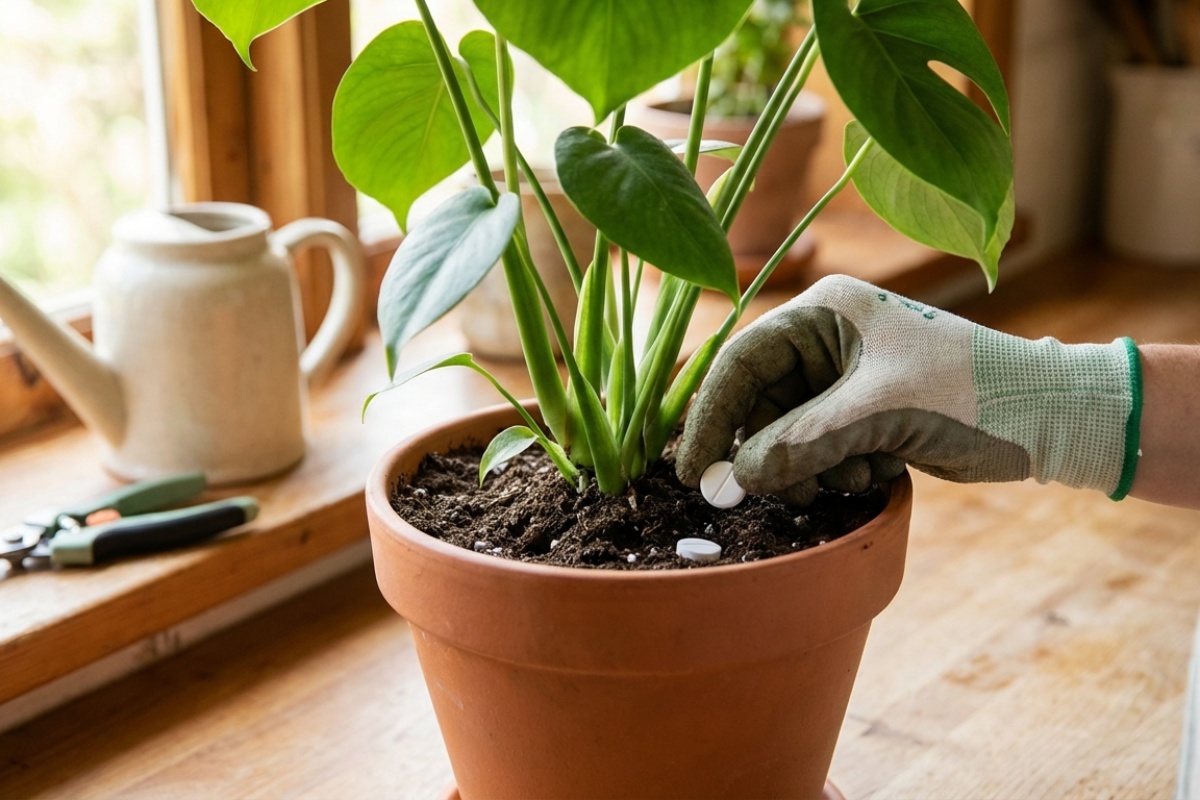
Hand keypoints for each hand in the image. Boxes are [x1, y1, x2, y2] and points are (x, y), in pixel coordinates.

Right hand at [676, 275, 1141, 505]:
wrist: (1049, 417)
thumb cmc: (973, 395)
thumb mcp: (879, 416)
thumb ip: (800, 443)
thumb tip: (733, 477)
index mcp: (825, 313)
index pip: (741, 362)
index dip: (711, 417)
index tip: (693, 472)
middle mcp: (827, 338)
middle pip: (760, 404)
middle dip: (772, 453)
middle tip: (782, 493)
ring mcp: (844, 377)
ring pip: (786, 434)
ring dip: (809, 468)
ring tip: (853, 477)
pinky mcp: (862, 411)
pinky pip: (818, 448)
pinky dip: (834, 471)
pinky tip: (876, 472)